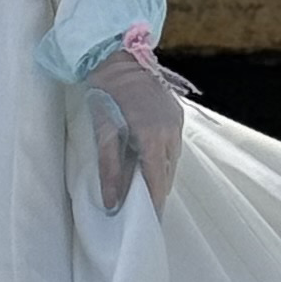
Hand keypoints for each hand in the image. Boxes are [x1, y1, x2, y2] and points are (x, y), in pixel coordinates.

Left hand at [84, 53, 186, 214]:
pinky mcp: (177, 114)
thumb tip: (112, 203)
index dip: (154, 203)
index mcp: (152, 137)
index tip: (151, 222)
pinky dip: (164, 157)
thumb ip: (109, 170)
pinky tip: (151, 161)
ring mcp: (176, 121)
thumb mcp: (103, 133)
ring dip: (161, 174)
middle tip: (146, 209)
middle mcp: (170, 131)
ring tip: (147, 188)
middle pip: (167, 173)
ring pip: (173, 160)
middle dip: (157, 191)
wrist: (118, 60)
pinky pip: (174, 144)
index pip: (157, 181)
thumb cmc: (107, 95)